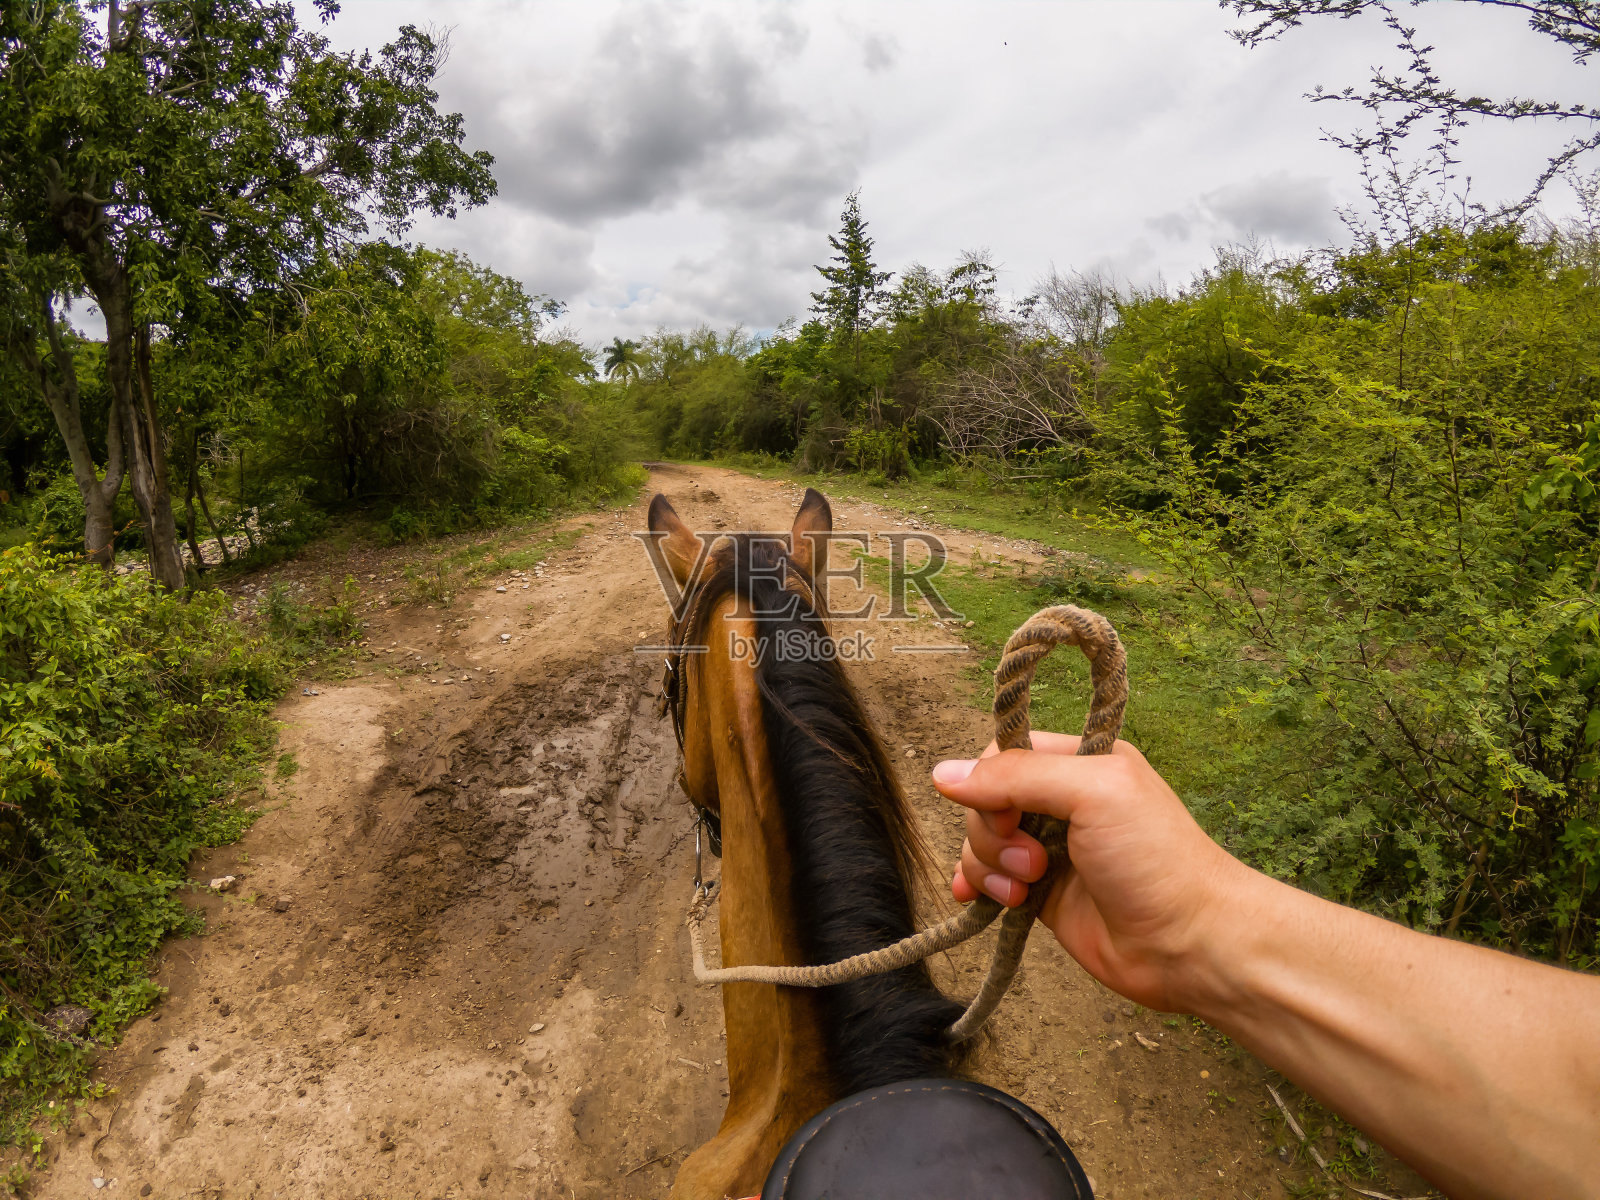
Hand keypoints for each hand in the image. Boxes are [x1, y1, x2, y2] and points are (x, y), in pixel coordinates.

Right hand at [933, 733, 1251, 1011]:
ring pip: (983, 843)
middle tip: (1035, 861)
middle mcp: (1063, 802)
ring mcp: (1050, 850)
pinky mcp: (1042, 894)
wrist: (1190, 944)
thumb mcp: (1093, 793)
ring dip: (989, 866)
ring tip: (1027, 889)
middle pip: (986, 801)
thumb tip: (943, 773)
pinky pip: (988, 880)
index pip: (1005, 753)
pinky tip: (974, 901)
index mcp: (1081, 762)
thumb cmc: (1157, 861)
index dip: (990, 783)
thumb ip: (1018, 777)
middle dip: (993, 833)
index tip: (1007, 813)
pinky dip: (976, 887)